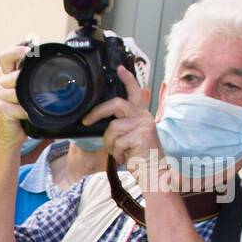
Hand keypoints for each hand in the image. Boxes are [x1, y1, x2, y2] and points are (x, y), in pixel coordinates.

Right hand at [0, 44, 32, 149]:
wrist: (11, 136)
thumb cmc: (20, 113)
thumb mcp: (26, 92)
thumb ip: (31, 79)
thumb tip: (56, 71)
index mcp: (5, 75)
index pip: (6, 56)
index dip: (17, 51)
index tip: (30, 52)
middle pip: (13, 74)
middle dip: (26, 80)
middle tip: (36, 87)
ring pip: (18, 91)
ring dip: (28, 99)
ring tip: (32, 105)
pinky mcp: (1, 109)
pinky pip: (19, 106)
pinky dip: (27, 111)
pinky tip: (27, 115)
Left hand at [82, 66, 167, 192]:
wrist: (154, 173)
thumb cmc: (139, 157)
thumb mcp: (128, 138)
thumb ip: (120, 126)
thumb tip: (99, 122)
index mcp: (141, 115)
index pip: (135, 92)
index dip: (127, 79)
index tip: (119, 68)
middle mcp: (144, 116)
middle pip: (116, 104)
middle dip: (98, 112)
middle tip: (87, 121)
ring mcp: (144, 124)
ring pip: (112, 128)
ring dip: (110, 144)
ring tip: (120, 152)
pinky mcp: (142, 134)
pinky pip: (116, 142)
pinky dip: (116, 153)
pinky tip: (126, 157)